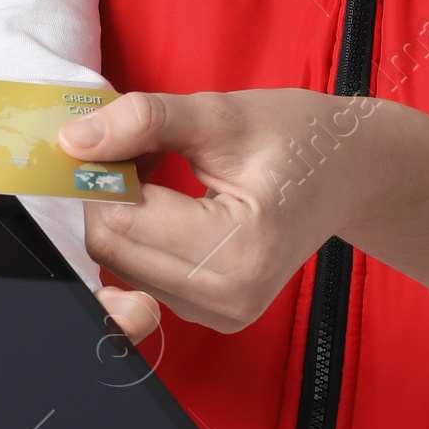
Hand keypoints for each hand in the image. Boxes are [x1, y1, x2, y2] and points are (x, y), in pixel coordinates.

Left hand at [61, 88, 377, 332]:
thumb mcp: (222, 113)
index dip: (102, 174)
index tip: (117, 136)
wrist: (353, 171)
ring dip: (125, 217)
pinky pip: (143, 277)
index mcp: (242, 248)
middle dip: (110, 196)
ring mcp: (224, 313)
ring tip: (168, 178)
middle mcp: (232, 296)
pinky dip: (142, 238)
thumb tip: (75, 139)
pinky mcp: (214, 316)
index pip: (123, 222)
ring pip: (121, 267)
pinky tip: (173, 207)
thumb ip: (145, 122)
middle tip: (142, 151)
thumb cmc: (302, 137)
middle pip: (114, 252)